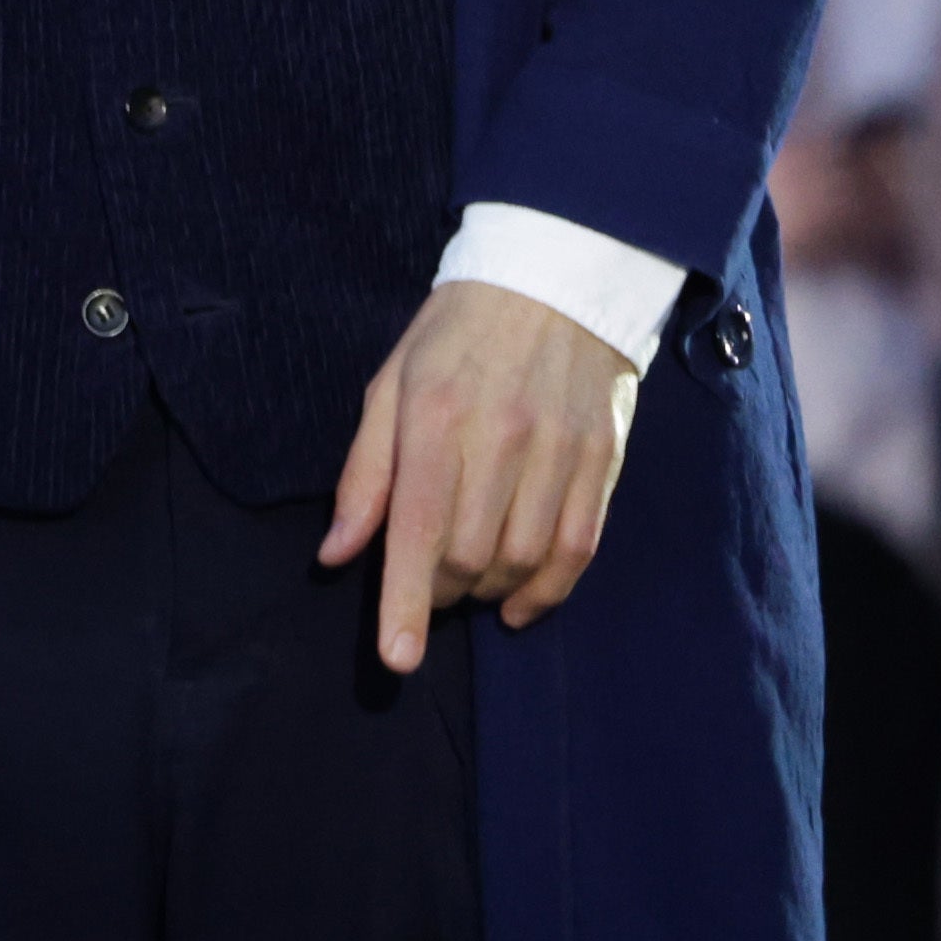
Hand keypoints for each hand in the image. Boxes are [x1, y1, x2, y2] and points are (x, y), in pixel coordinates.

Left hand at [320, 278, 639, 674]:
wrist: (554, 280)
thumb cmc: (454, 337)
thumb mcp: (388, 387)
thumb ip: (364, 476)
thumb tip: (337, 554)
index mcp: (435, 418)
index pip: (415, 530)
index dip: (404, 603)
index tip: (396, 660)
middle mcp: (502, 440)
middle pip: (468, 555)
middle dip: (438, 591)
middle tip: (423, 584)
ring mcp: (560, 453)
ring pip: (522, 562)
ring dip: (488, 592)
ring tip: (466, 583)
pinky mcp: (603, 463)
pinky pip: (577, 552)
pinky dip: (546, 591)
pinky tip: (519, 604)